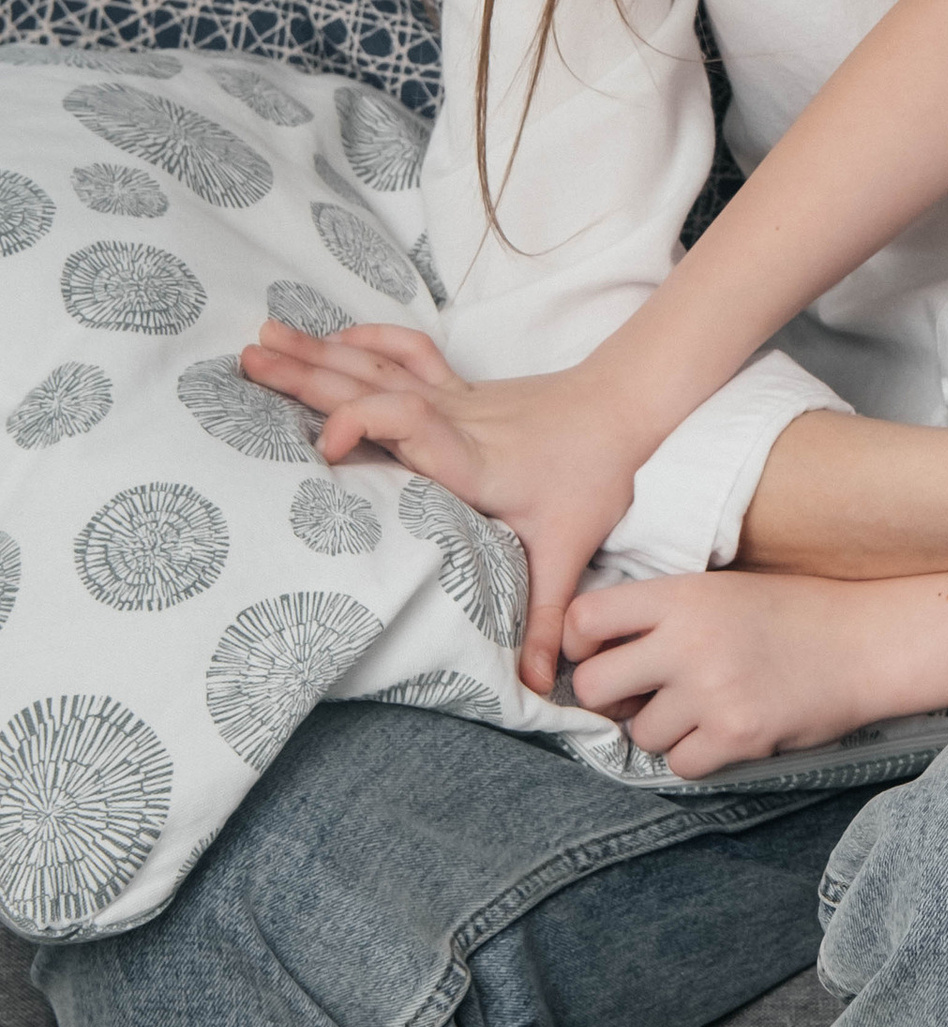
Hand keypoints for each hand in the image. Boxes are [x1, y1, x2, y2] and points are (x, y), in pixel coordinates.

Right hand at [249, 321, 644, 702]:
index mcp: (469, 460)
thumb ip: (544, 618)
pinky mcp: (455, 389)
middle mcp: (451, 421)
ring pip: (375, 367)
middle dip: (304, 378)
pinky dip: (364, 341)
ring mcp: (450, 398)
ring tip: (260, 339)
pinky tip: (329, 338)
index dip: (362, 424)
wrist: (622, 407)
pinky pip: (402, 355)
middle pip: (371, 388)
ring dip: (316, 354)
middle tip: (247, 364)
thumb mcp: (567, 551)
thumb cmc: (593, 476)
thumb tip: (533, 688)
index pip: (410, 426)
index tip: (324, 448)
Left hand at [563, 570, 883, 778]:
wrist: (866, 642)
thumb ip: (661, 613)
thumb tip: (595, 655)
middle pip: (594, 687)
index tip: (600, 653)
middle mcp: (689, 641)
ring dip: (662, 729)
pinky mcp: (737, 735)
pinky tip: (725, 730)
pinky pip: (679, 764)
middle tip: (643, 693)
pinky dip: (696, 755)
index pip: (584, 619)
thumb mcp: (721, 588)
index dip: (580, 643)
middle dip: (612, 698)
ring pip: (639, 733)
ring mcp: (712, 691)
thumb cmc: (793, 612)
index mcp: (681, 595)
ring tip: (702, 707)